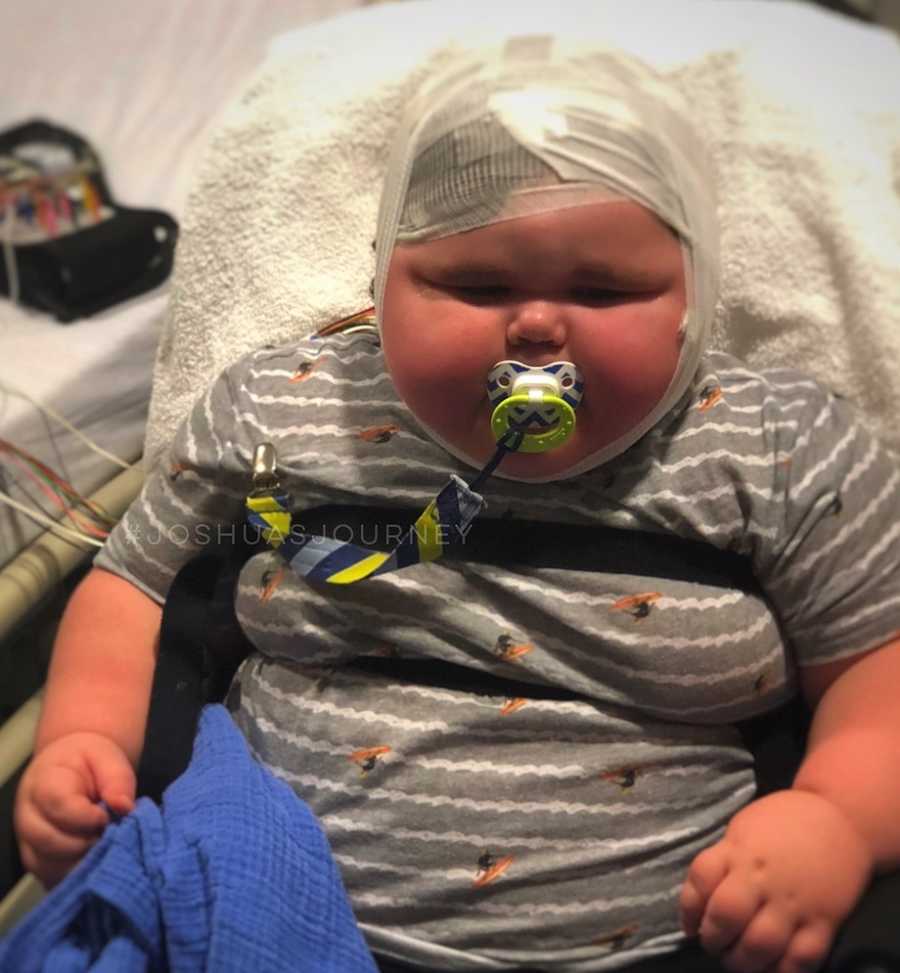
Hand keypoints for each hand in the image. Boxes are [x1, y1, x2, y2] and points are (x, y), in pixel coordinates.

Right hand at [14, 732, 135, 888]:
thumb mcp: (107, 758)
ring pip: (51, 867)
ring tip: (105, 845)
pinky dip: (78, 877)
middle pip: (51, 843)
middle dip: (88, 842)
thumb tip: (125, 807)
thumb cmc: (89, 763)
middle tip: (110, 833)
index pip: (59, 807)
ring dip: (84, 862)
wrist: (70, 769)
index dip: (88, 817)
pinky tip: (97, 862)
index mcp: (43, 784)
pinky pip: (53, 880)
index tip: (108, 815)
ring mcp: (29, 844)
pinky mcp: (39, 863)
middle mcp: (28, 818)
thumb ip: (117, 780)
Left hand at [679, 789, 872, 972]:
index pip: (701, 880)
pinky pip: (802, 959)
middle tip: (714, 945)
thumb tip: (701, 902)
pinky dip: (782, 971)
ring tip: (739, 960)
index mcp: (739, 851)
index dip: (689, 909)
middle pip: (727, 915)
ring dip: (743, 962)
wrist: (840, 819)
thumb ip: (723, 861)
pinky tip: (771, 967)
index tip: (691, 926)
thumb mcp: (742, 830)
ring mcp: (795, 901)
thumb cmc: (782, 822)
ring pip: (761, 944)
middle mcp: (763, 877)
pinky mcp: (825, 922)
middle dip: (713, 939)